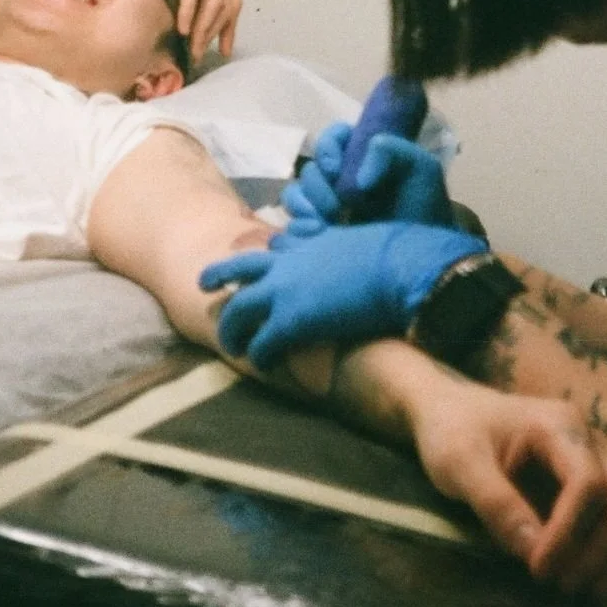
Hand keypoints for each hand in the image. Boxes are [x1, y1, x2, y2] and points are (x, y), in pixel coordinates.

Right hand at [142, 0, 241, 60]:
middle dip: (213, 33)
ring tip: (189, 44)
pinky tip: (182, 25)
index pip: (234, 1)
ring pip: (214, 0)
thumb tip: (185, 18)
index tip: (223, 50)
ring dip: (202, 28)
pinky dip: (189, 10)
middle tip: (196, 52)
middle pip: (226, 5)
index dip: (230, 28)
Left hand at [198, 222, 485, 368]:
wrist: (402, 267)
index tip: (258, 270)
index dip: (264, 260)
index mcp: (310, 241)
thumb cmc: (397, 253)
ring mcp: (285, 290)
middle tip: (204, 286)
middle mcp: (290, 261)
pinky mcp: (291, 322)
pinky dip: (259, 356)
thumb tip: (367, 250)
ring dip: (231, 330)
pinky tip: (263, 366)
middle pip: (239, 268)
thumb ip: (351, 246)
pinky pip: (261, 344)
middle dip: (219, 276)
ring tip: (230, 345)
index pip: (274, 248)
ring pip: (238, 310)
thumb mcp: (365, 239)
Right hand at [282, 122, 454, 225]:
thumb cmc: (424, 213)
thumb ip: (392, 149)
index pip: (333, 138)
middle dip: (317, 186)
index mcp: (361, 159)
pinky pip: (292, 227)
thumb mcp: (421, 170)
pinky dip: (300, 229)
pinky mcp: (317, 237)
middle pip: (310, 170)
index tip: (335, 168)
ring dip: (304, 207)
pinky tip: (319, 237)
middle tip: (336, 207)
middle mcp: (340, 181)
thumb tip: (360, 177)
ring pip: (295, 196)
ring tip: (325, 225)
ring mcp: (327, 210)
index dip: (327, 147)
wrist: (421, 261)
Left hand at [405, 373, 606, 599]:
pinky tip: (591, 579)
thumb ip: (494, 502)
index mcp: (559, 424)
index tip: (538, 567)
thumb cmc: (454, 429)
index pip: (588, 483)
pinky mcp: (602, 489)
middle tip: (559, 582)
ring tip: (579, 586)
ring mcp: (602, 464)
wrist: (454, 412)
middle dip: (605, 551)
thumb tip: (532, 550)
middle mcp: (592, 442)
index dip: (570, 533)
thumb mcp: (458, 461)